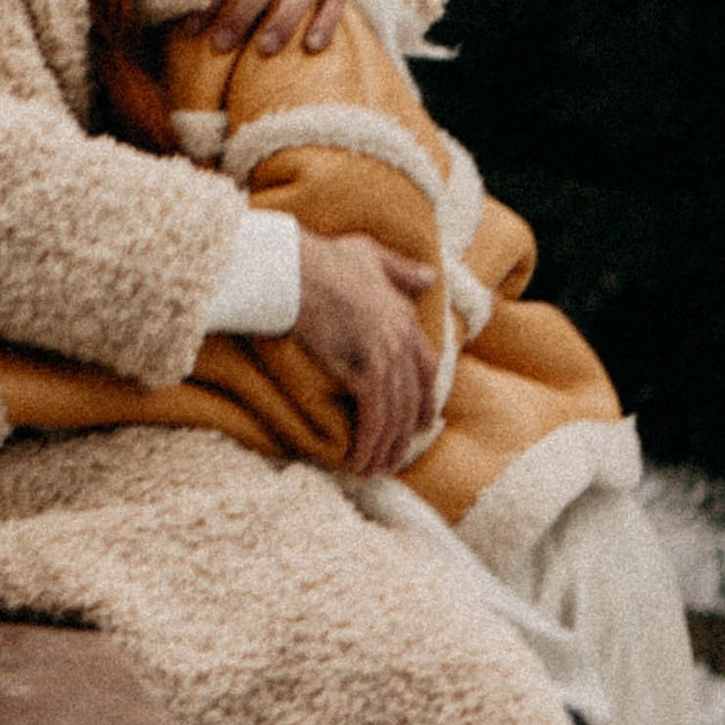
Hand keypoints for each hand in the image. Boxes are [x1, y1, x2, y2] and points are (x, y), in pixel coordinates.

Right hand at [293, 231, 437, 477]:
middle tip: (394, 457)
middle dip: (404, 434)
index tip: (421, 424)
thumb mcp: (371, 255)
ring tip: (373, 469)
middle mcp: (402, 339)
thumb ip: (401, 270)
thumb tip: (430, 276)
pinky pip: (374, 420)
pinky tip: (357, 461)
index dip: (425, 399)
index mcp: (405, 316)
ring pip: (395, 416)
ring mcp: (386, 357)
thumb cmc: (322, 260)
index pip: (427, 368)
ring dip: (386, 448)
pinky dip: (368, 445)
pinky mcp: (364, 372)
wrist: (293, 271)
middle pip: (412, 399)